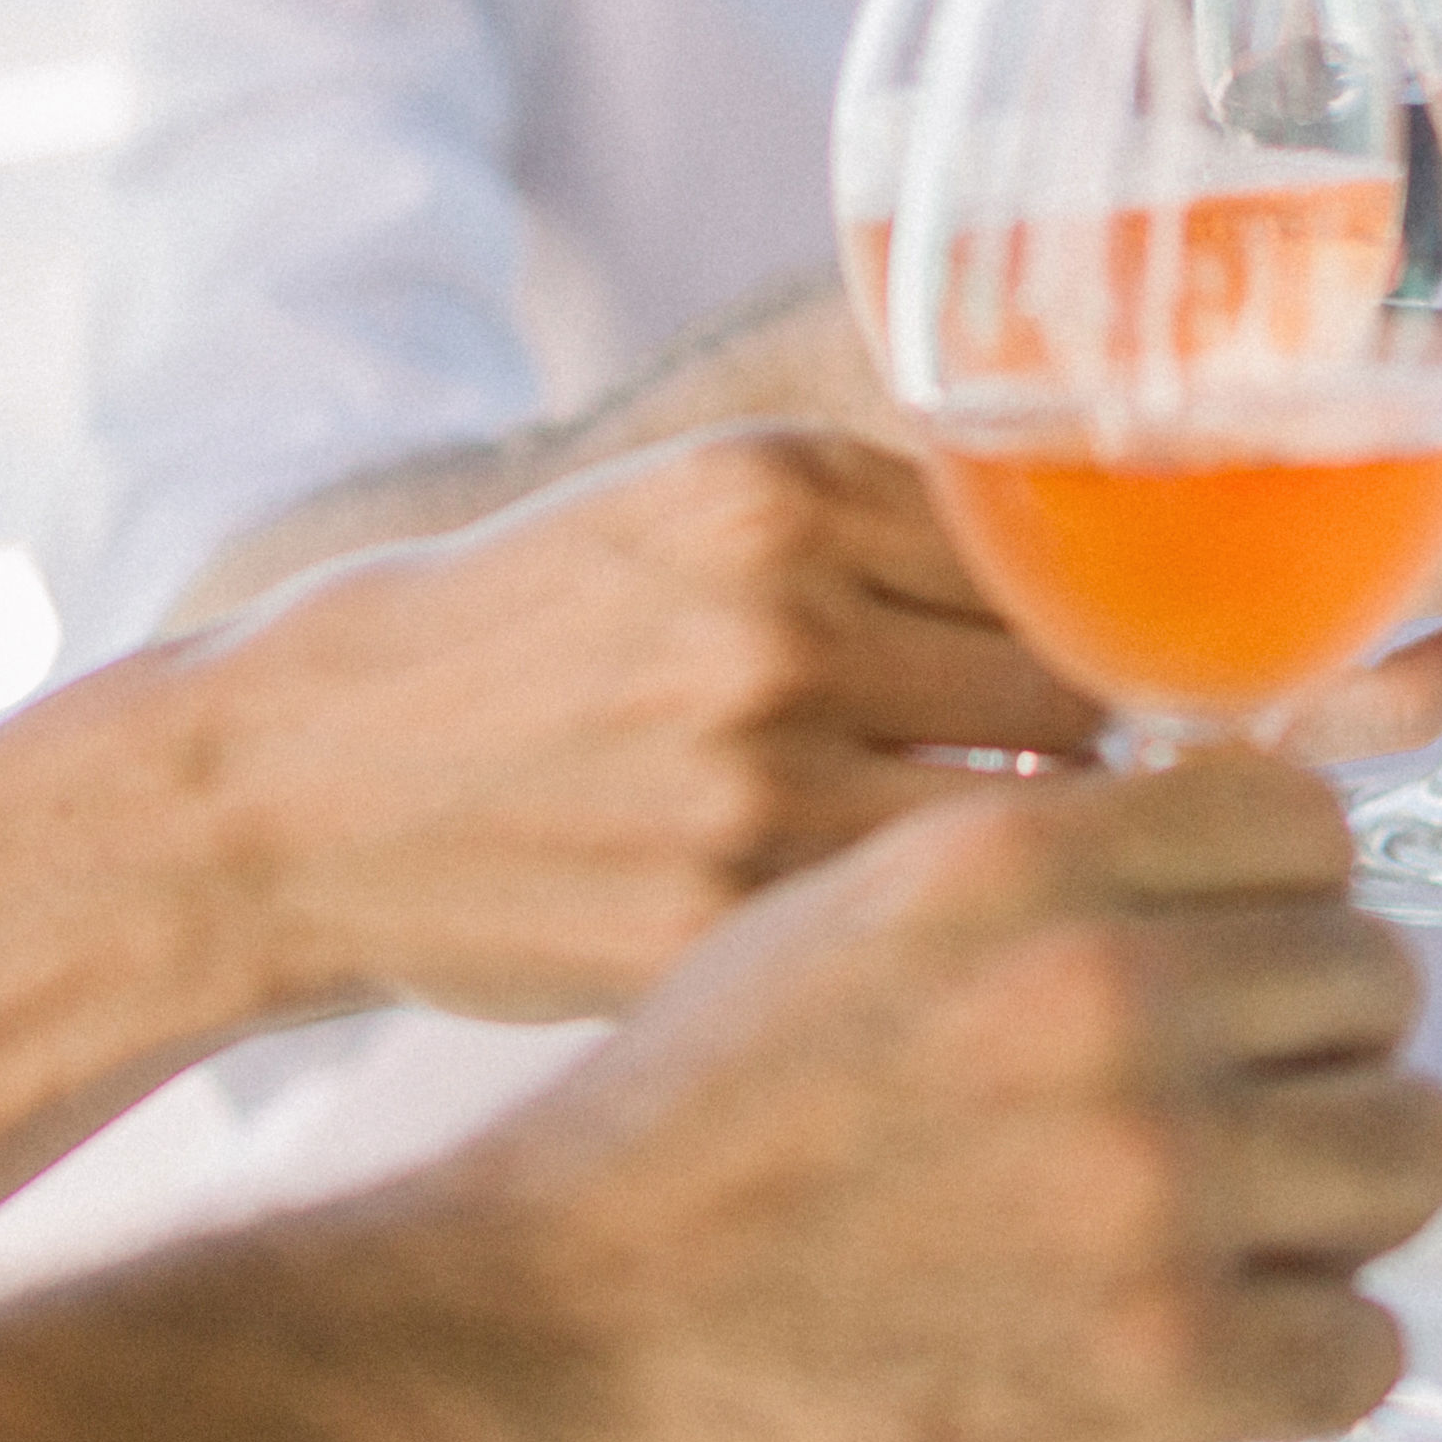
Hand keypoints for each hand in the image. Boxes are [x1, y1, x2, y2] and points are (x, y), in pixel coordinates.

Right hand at [118, 425, 1099, 1026]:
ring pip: (1028, 827)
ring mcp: (749, 776)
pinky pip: (923, 936)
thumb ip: (886, 532)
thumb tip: (1128, 600)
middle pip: (1077, 694)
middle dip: (1094, 757)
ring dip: (1043, 864)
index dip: (1118, 633)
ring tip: (1011, 885)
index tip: (1141, 682)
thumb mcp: (687, 514)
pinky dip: (943, 948)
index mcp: (779, 488)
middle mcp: (777, 615)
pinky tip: (914, 954)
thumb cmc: (530, 647)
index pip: (1063, 556)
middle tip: (1081, 804)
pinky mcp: (718, 921)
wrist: (300, 787)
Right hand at [432, 755, 1441, 1441]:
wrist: (517, 1359)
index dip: (1280, 906)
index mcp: (1015, 862)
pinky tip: (1208, 1373)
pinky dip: (1301, 1368)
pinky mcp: (1162, 1370)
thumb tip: (1172, 909)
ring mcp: (1148, 1183)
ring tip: (1237, 1254)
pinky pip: (1360, 1346)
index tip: (1251, 967)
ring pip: (1404, 1154)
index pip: (1301, 822)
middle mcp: (1103, 994)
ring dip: (1333, 1211)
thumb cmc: (641, 1164)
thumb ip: (1014, 899)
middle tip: (1242, 1130)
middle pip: (1373, 981)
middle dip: (1316, 1057)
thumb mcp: (819, 918)